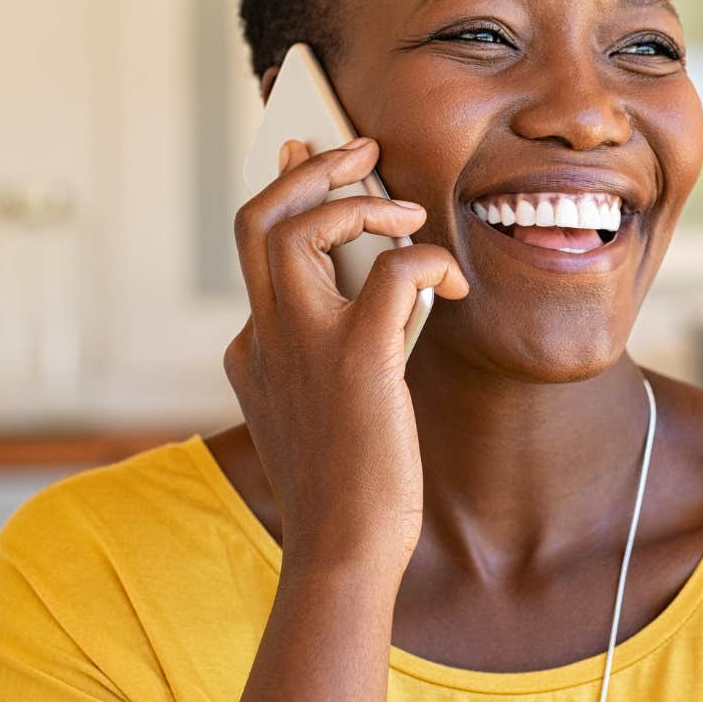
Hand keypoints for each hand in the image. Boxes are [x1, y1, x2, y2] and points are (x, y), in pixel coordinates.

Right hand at [223, 137, 468, 572]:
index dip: (282, 194)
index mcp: (251, 349)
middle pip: (258, 217)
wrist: (344, 551)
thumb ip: (327, 348)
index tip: (301, 156)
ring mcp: (302, 345)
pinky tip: (451, 284)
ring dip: (358, 201)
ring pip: (298, 226)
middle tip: (358, 149)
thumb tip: (377, 284)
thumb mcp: (318, 407)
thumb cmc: (347, 486)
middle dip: (307, 168)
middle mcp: (263, 337)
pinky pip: (390, 272)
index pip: (253, 247)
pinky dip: (425, 260)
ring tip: (405, 212)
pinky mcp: (356, 359)